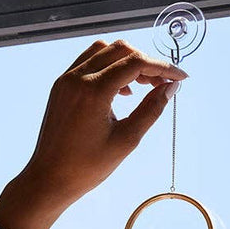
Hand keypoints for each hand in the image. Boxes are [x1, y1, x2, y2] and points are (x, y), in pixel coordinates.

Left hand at [11, 39, 187, 213]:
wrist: (49, 178)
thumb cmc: (86, 167)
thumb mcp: (126, 140)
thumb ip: (151, 109)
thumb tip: (171, 87)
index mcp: (93, 91)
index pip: (136, 63)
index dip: (163, 68)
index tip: (180, 77)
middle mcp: (77, 78)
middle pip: (121, 50)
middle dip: (146, 62)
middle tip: (162, 84)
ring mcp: (66, 79)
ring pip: (104, 50)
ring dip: (127, 61)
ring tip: (142, 86)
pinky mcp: (61, 86)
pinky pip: (89, 62)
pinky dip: (109, 67)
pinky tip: (120, 90)